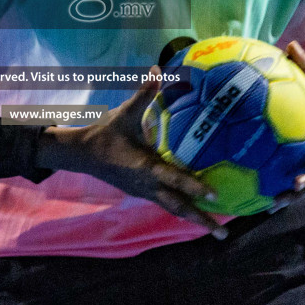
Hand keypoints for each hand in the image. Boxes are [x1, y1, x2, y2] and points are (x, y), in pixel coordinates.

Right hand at [36, 67, 222, 234]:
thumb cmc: (105, 133)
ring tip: (216, 232)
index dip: (194, 186)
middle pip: (178, 206)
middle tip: (223, 236)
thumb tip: (158, 69)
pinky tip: (195, 214)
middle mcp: (147, 185)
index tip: (215, 196)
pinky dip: (182, 211)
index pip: (174, 178)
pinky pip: (166, 205)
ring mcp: (144, 192)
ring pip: (173, 209)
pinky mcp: (142, 193)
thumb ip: (145, 93)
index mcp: (145, 166)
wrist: (81, 154)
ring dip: (194, 220)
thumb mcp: (125, 113)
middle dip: (201, 221)